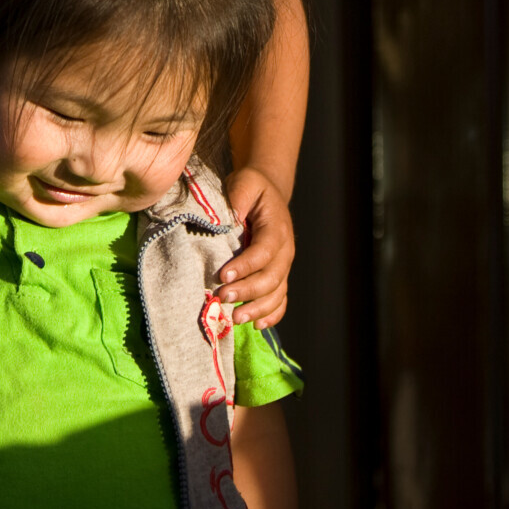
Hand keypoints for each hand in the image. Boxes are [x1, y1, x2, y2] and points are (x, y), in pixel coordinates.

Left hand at [218, 167, 294, 327]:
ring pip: (277, 293)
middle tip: (223, 297)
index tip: (223, 275)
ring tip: (235, 318)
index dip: (246, 266)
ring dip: (257, 308)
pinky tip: (256, 325)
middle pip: (271, 277)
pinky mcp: (279, 275)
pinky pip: (280, 299)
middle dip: (248, 291)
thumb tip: (226, 222)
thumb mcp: (244, 182)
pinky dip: (271, 315)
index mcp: (277, 227)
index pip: (265, 251)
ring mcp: (284, 265)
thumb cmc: (252, 187)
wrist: (267, 193)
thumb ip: (237, 198)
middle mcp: (285, 250)